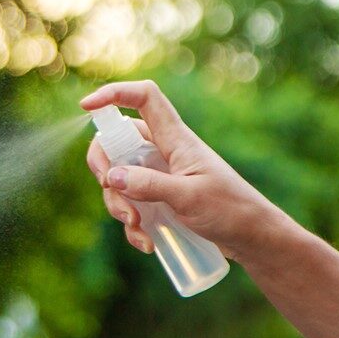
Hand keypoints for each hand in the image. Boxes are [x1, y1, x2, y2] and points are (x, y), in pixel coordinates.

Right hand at [82, 80, 281, 263]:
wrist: (252, 239)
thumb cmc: (230, 210)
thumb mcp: (189, 197)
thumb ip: (149, 185)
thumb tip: (111, 176)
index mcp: (175, 139)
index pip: (144, 98)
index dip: (115, 93)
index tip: (86, 106)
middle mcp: (163, 152)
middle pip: (117, 142)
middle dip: (104, 167)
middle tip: (108, 187)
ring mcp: (159, 176)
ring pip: (119, 179)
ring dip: (118, 204)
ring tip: (138, 228)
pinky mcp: (159, 200)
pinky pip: (131, 205)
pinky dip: (132, 225)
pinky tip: (147, 244)